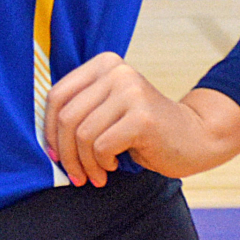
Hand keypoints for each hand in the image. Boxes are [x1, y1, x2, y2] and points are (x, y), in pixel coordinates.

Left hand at [45, 52, 239, 185]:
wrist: (196, 137)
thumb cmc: (143, 130)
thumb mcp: (107, 111)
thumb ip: (79, 111)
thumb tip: (43, 139)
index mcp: (103, 65)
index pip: (56, 96)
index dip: (49, 129)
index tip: (54, 154)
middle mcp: (116, 72)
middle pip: (67, 117)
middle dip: (65, 152)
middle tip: (74, 174)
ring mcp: (131, 91)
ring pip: (82, 134)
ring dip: (84, 163)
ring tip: (96, 174)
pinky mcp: (142, 116)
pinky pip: (101, 146)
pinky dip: (102, 164)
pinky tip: (113, 166)